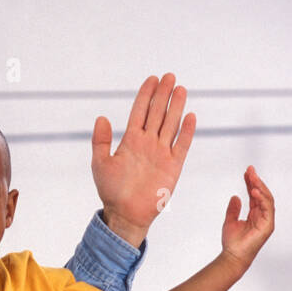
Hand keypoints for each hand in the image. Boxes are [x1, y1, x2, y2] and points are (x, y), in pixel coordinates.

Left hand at [93, 73, 195, 245]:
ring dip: (176, 107)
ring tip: (181, 89)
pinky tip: (191, 116)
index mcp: (131, 141)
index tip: (151, 79)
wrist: (126, 214)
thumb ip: (100, 141)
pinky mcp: (173, 166)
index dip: (145, 95)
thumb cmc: (111, 191)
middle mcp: (148, 143)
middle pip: (158, 113)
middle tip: (169, 76)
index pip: (140, 112)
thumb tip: (101, 118)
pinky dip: (187, 131)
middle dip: (163, 94)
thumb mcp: (100, 164)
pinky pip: (182, 145)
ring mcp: (162, 153)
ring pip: (171, 124)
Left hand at [221, 167, 274, 272]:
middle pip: (262, 194)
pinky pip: (267, 208)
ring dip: (260, 187)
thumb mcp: (230, 221)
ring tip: (252, 178)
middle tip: (250, 170)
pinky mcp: (268, 226)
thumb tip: (235, 197)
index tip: (247, 172)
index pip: (255, 195)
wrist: (232, 256)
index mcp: (255, 214)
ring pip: (267, 199)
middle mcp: (262, 216)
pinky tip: (254, 191)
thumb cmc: (232, 243)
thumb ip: (233, 209)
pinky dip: (262, 198)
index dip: (251, 183)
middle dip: (257, 181)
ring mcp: (266, 221)